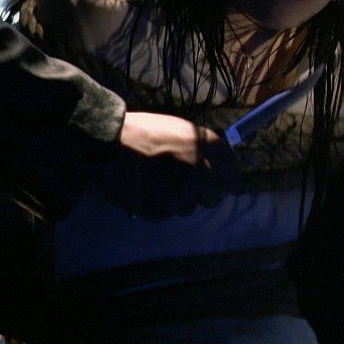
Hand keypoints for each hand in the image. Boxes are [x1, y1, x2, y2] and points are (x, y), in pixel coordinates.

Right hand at [98, 111, 240, 219]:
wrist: (109, 142)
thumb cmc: (145, 132)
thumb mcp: (182, 130)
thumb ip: (206, 150)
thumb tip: (225, 171)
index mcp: (209, 148)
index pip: (234, 178)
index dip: (230, 183)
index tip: (228, 188)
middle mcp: (202, 172)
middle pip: (214, 198)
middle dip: (203, 193)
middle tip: (185, 183)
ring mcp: (182, 194)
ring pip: (190, 208)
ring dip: (181, 200)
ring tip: (159, 183)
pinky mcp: (161, 211)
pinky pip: (168, 213)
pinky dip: (160, 205)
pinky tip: (147, 189)